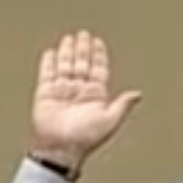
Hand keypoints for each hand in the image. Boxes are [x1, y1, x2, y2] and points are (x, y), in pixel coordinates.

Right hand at [29, 30, 142, 172]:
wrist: (60, 148)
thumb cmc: (85, 139)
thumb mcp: (111, 120)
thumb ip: (123, 105)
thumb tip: (137, 95)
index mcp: (95, 96)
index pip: (98, 69)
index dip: (98, 55)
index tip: (97, 42)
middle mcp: (79, 92)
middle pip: (82, 64)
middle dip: (83, 49)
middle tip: (83, 35)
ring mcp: (62, 92)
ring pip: (66, 66)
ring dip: (68, 52)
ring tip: (69, 39)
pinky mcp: (45, 94)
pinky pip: (47, 74)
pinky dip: (49, 63)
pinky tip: (51, 53)